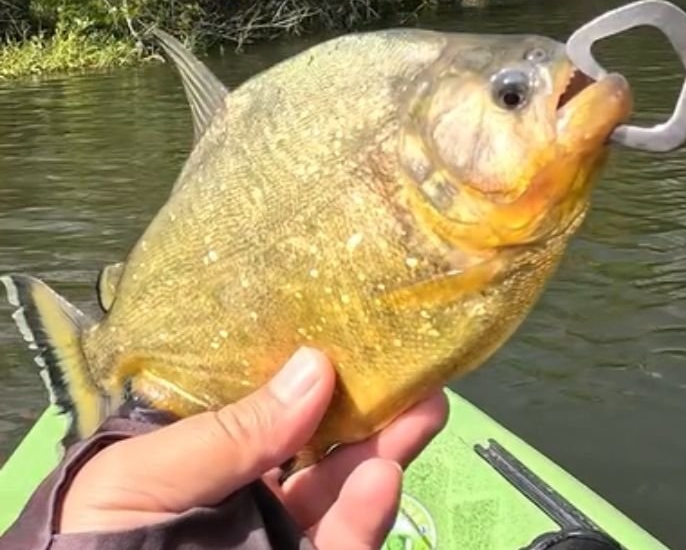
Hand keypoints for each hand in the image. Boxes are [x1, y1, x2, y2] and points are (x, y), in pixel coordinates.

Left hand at [57, 347, 448, 549]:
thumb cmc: (93, 544)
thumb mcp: (138, 478)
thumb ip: (228, 433)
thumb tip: (315, 366)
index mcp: (200, 454)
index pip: (263, 401)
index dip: (307, 366)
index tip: (351, 327)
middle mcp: (245, 490)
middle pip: (318, 441)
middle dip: (368, 402)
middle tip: (414, 362)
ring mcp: (277, 534)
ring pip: (343, 487)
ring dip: (386, 447)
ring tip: (423, 407)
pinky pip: (345, 543)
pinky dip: (368, 514)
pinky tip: (384, 474)